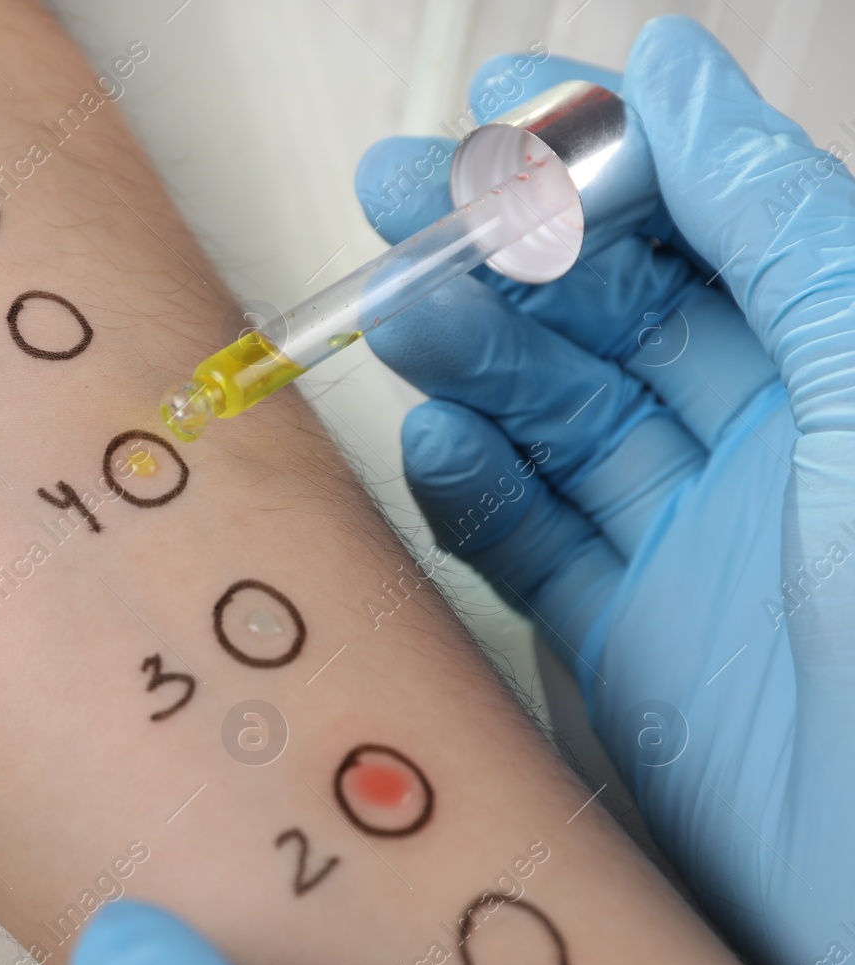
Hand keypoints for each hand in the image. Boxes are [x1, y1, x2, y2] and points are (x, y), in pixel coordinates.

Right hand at [354, 15, 854, 964]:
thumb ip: (776, 226)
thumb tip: (674, 74)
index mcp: (842, 366)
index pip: (705, 224)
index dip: (604, 155)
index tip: (504, 102)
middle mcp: (770, 446)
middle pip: (607, 314)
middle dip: (503, 247)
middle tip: (401, 199)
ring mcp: (688, 546)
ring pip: (552, 419)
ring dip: (470, 360)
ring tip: (402, 318)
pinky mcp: (623, 643)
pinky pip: (526, 542)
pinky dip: (469, 490)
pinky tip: (437, 444)